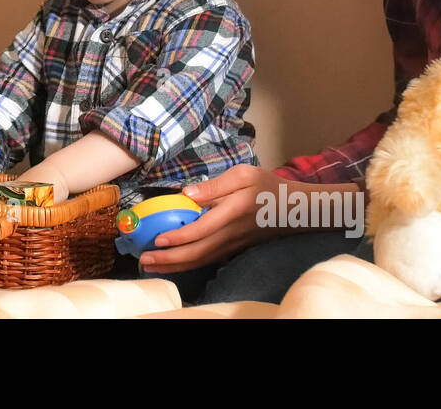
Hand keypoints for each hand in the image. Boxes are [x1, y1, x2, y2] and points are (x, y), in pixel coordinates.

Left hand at [138, 164, 282, 273]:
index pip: (202, 229)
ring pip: (201, 260)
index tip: (158, 239)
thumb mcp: (244, 174)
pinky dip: (188, 265)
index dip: (180, 237)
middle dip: (168, 259)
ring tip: (151, 266)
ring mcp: (233, 245)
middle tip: (144, 260)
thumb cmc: (268, 187)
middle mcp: (231, 234)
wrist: (297, 210)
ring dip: (174, 266)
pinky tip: (173, 265)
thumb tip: (187, 192)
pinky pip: (208, 260)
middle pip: (197, 252)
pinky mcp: (234, 249)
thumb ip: (215, 185)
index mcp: (232, 212)